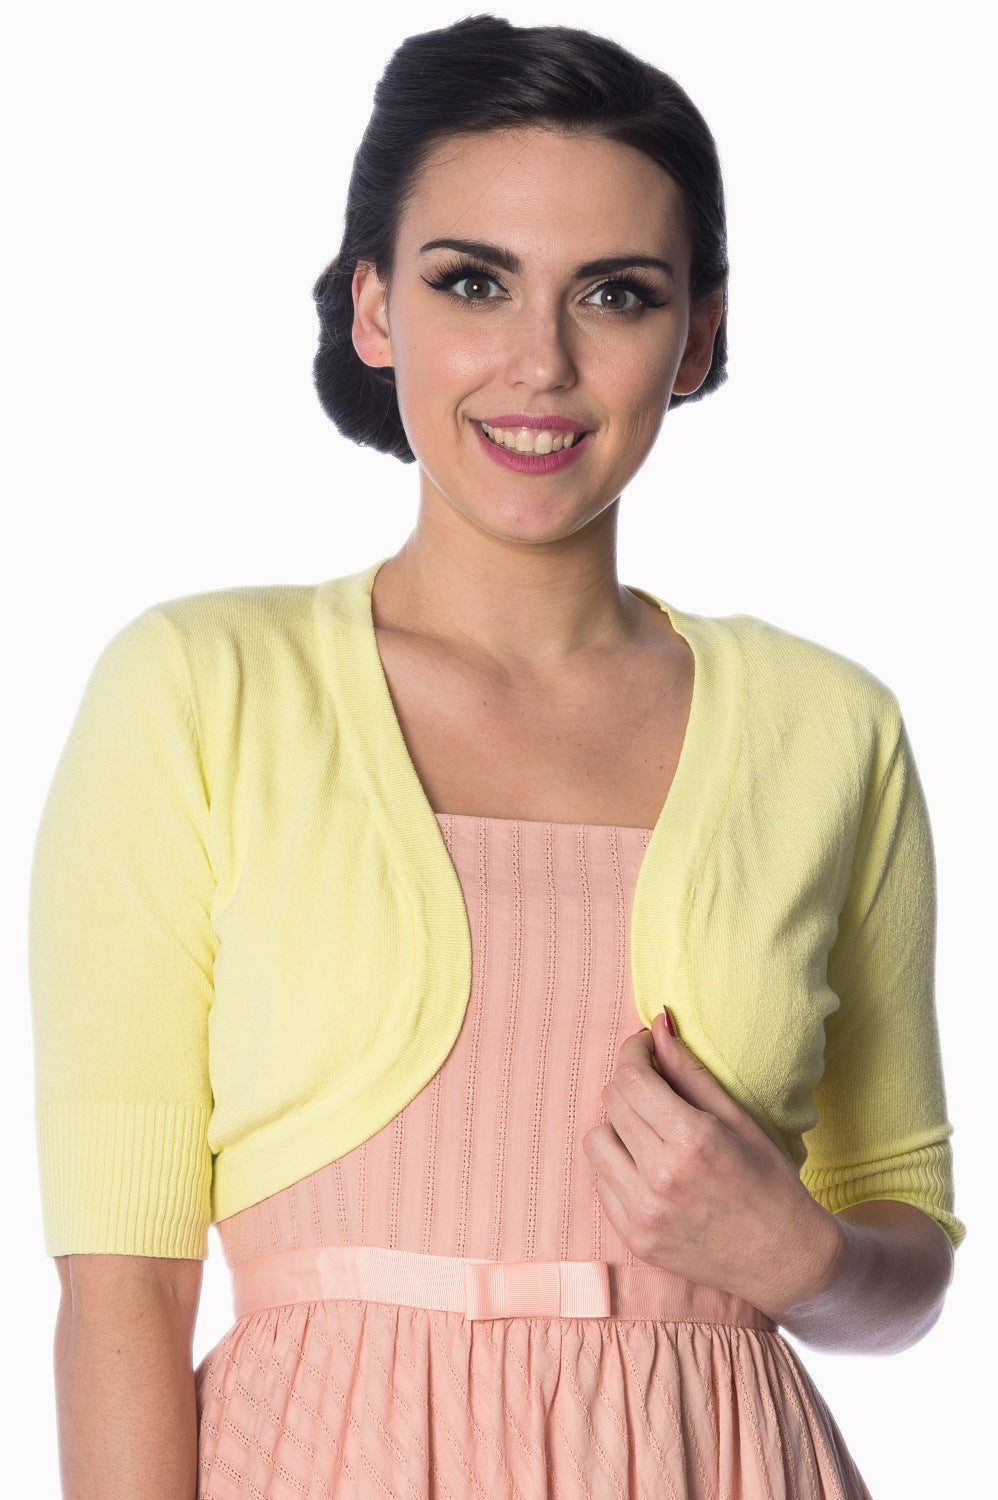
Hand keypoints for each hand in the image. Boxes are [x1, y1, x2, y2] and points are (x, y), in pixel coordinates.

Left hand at [582, 1013, 843, 1316]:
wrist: (784, 1260)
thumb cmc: (770, 1182)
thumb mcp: (737, 1119)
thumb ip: (689, 1071)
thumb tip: (658, 1025)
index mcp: (691, 1141)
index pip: (632, 1078)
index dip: (634, 1052)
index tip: (647, 1046)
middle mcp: (660, 1178)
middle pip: (611, 1102)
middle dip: (629, 1082)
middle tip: (653, 1081)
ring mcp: (642, 1213)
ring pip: (595, 1140)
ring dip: (617, 1125)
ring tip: (650, 1129)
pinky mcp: (633, 1237)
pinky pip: (601, 1181)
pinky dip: (618, 1164)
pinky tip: (649, 1165)